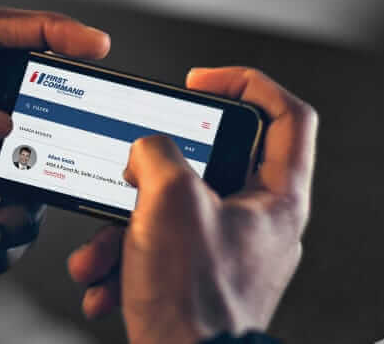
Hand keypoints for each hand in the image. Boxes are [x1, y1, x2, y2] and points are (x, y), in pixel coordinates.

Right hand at [66, 67, 317, 341]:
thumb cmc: (196, 302)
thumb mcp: (168, 199)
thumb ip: (155, 152)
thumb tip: (143, 153)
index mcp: (278, 199)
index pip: (288, 116)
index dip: (248, 83)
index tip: (202, 81)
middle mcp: (260, 226)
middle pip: (208, 167)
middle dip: (148, 176)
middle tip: (128, 175)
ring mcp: (228, 258)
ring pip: (168, 217)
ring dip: (119, 233)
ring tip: (96, 256)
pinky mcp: (197, 287)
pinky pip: (155, 258)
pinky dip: (122, 269)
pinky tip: (102, 286)